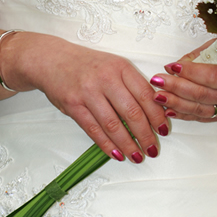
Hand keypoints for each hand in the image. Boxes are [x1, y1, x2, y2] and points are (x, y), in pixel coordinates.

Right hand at [2, 33, 167, 162]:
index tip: (163, 131)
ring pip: (113, 124)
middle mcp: (106, 78)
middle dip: (146, 135)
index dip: (157, 116)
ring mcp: (88, 92)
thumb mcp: (114, 66)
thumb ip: (132, 85)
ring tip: (137, 156)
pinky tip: (116, 154)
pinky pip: (93, 130)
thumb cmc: (88, 65)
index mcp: (121, 67)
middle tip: (152, 149)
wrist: (52, 60)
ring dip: (127, 144)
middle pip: (132, 112)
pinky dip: (107, 145)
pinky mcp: (73, 105)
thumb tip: (154, 112)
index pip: (146, 95)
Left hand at [150, 39, 216, 121]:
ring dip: (175, 103)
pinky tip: (167, 110)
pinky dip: (182, 114)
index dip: (190, 72)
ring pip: (198, 109)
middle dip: (176, 87)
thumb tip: (173, 67)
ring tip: (157, 96)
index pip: (212, 76)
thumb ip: (197, 56)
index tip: (171, 66)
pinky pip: (198, 118)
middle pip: (202, 94)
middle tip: (158, 80)